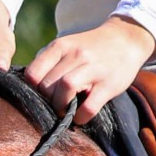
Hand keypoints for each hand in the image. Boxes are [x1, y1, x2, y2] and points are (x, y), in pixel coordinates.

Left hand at [24, 16, 155, 123]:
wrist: (127, 39)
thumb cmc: (90, 49)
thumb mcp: (67, 47)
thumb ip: (49, 62)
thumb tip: (28, 88)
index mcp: (61, 46)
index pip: (33, 73)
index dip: (33, 89)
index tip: (40, 95)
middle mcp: (76, 55)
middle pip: (48, 84)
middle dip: (46, 101)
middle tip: (53, 105)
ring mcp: (93, 68)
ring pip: (65, 89)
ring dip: (60, 107)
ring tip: (64, 110)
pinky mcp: (109, 84)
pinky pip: (88, 106)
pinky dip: (80, 116)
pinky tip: (79, 116)